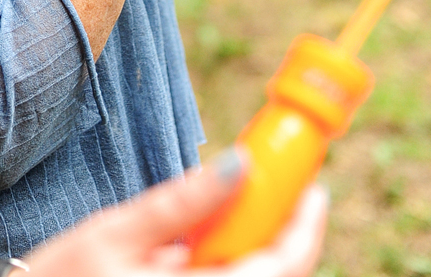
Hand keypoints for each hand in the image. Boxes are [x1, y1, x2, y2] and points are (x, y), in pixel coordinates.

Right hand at [25, 153, 326, 276]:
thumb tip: (240, 164)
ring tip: (227, 210)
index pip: (279, 269)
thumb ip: (182, 202)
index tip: (313, 186)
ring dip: (252, 250)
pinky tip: (195, 247)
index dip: (305, 227)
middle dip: (282, 233)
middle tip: (275, 187)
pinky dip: (226, 266)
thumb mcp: (117, 231)